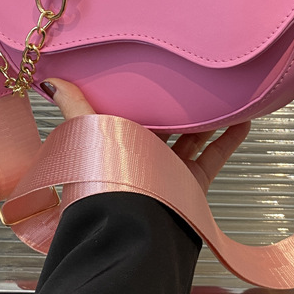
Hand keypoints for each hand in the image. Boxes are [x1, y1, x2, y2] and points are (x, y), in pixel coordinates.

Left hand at [40, 78, 250, 194]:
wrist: (130, 222)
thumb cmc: (104, 177)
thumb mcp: (88, 131)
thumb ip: (74, 105)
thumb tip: (51, 81)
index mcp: (119, 140)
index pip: (133, 110)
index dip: (144, 93)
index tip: (157, 72)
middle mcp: (144, 154)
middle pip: (167, 122)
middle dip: (179, 103)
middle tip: (193, 78)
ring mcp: (169, 168)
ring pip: (194, 136)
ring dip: (209, 116)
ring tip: (223, 94)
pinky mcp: (191, 181)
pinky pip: (214, 156)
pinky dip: (230, 139)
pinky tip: (243, 120)